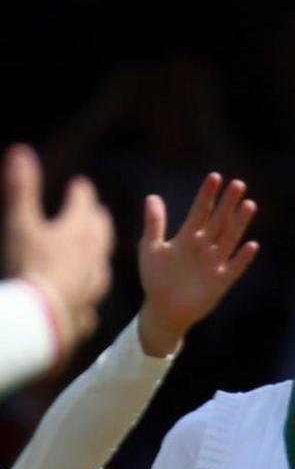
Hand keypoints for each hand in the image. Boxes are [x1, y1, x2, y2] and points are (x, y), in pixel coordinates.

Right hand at [3, 146, 114, 350]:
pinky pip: (92, 298)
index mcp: (76, 235)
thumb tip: (20, 151)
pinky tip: (89, 297)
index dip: (81, 194)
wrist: (45, 317)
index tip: (82, 185)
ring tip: (99, 252)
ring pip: (100, 266)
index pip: (82, 207)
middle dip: (98, 221)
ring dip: (100, 255)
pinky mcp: (85, 311)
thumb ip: (21, 189)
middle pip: (99, 236)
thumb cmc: (29, 266)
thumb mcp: (19, 222)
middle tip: (100, 212)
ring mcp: (91, 287)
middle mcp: (91, 259)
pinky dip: (90, 291)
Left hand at [136, 172, 259, 355]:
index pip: (200, 211)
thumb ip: (154, 224)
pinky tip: (251, 245)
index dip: (207, 195)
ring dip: (239, 223)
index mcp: (187, 237)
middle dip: (228, 203)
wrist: (163, 309)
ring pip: (230, 238)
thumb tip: (152, 197)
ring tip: (249, 205)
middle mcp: (204, 247)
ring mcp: (214, 263)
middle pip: (219, 221)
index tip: (215, 177)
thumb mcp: (150, 248)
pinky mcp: (221, 281)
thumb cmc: (156, 278)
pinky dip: (243, 257)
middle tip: (238, 184)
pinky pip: (234, 267)